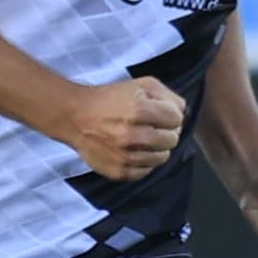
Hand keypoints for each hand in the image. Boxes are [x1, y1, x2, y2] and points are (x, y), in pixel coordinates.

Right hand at [60, 77, 183, 180]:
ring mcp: (125, 156)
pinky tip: (135, 150)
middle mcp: (132, 135)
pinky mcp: (119, 172)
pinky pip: (147, 171)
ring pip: (162, 158)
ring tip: (144, 138)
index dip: (171, 114)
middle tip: (154, 126)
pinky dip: (145, 161)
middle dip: (167, 131)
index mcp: (138, 110)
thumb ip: (167, 95)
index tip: (161, 113)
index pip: (176, 118)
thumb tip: (182, 112)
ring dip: (158, 148)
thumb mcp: (140, 85)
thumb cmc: (110, 99)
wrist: (76, 117)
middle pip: (172, 139)